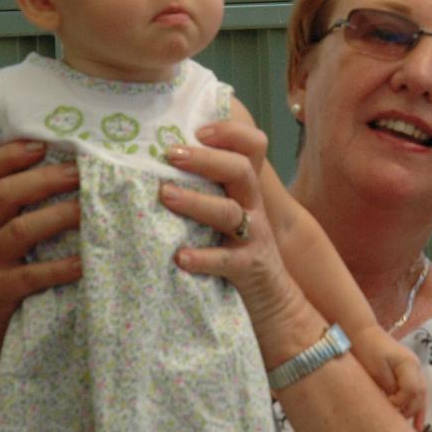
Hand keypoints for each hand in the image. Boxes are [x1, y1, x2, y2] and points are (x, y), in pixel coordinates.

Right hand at [0, 141, 81, 398]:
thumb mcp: (0, 240)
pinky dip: (61, 267)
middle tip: (82, 171)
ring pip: (20, 231)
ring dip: (59, 216)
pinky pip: (31, 276)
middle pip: (5, 194)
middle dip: (46, 179)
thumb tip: (72, 172)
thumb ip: (21, 210)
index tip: (43, 143)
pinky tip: (84, 262)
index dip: (10, 155)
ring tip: (90, 209)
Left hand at [159, 122, 311, 348]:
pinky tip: (180, 257)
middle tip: (171, 154)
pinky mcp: (249, 269)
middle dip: (206, 160)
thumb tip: (157, 164)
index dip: (229, 132)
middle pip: (239, 171)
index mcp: (245, 189)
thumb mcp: (227, 215)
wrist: (274, 302)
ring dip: (196, 202)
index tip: (197, 129)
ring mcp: (254, 238)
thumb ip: (206, 190)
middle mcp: (253, 207)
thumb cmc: (237, 251)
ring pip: (229, 213)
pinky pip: (227, 260)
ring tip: (165, 195)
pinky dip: (203, 257)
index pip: (250, 147)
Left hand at [351, 327, 427, 431]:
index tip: (386, 407)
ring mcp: (414, 369)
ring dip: (415, 412)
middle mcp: (415, 366)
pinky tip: (418, 426)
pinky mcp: (408, 372)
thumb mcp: (375, 369)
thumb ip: (388, 387)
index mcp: (408, 364)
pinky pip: (417, 393)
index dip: (400, 402)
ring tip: (412, 431)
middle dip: (408, 410)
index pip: (411, 390)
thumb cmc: (366, 349)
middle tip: (394, 421)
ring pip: (421, 396)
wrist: (362, 332)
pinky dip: (417, 408)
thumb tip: (395, 405)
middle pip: (419, 395)